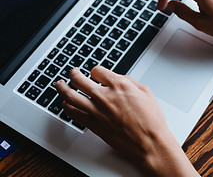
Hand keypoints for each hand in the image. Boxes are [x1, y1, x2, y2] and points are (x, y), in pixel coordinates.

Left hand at [55, 66, 198, 176]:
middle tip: (73, 73)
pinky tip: (66, 104)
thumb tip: (118, 78)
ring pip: (71, 95)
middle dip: (74, 74)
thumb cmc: (151, 120)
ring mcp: (96, 111)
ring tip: (60, 84)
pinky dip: (67, 107)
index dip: (95, 71)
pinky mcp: (93, 125)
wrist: (149, 142)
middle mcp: (105, 96)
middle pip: (79, 80)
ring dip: (63, 88)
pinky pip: (73, 113)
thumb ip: (130, 81)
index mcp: (119, 85)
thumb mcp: (146, 92)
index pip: (97, 71)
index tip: (95, 74)